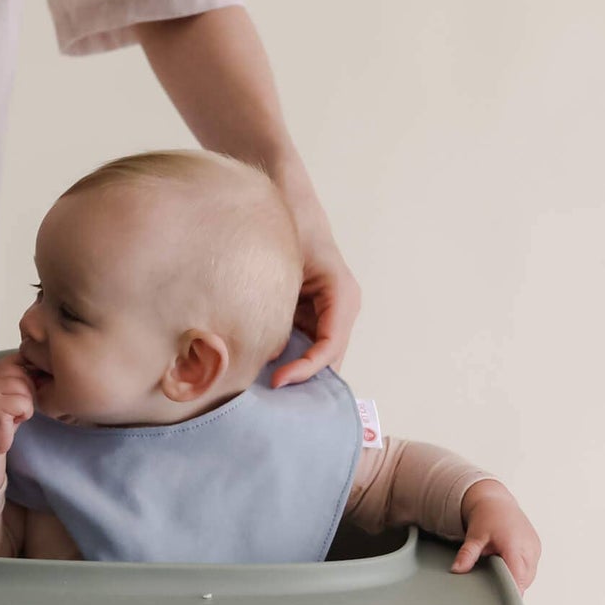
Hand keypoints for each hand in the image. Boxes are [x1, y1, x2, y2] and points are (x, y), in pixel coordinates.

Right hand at [0, 355, 35, 456]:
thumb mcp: (3, 396)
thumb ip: (15, 381)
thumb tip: (40, 368)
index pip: (13, 360)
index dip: (28, 370)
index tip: (31, 384)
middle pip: (22, 374)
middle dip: (28, 391)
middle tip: (19, 407)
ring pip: (24, 388)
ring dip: (26, 404)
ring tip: (14, 414)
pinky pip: (24, 403)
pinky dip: (25, 414)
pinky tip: (14, 421)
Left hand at [271, 195, 360, 387]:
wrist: (284, 196)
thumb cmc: (290, 224)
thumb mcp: (284, 266)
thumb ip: (281, 307)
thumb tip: (269, 351)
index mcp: (342, 296)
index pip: (330, 347)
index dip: (306, 370)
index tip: (276, 382)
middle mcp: (340, 308)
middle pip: (328, 360)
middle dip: (303, 384)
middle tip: (273, 409)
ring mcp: (326, 313)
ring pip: (315, 358)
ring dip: (295, 376)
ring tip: (267, 399)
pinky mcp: (309, 314)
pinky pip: (302, 346)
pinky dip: (286, 361)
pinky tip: (262, 374)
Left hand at [452, 480, 540, 592]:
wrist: (496, 502)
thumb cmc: (487, 517)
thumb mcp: (475, 536)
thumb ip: (468, 554)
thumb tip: (457, 569)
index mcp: (516, 546)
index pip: (518, 578)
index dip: (511, 592)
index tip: (501, 603)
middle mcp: (530, 548)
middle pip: (524, 580)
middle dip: (510, 587)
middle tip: (493, 590)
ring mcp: (535, 549)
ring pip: (528, 577)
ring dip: (516, 579)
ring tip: (498, 573)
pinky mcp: (537, 549)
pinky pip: (530, 569)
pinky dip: (520, 572)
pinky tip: (506, 567)